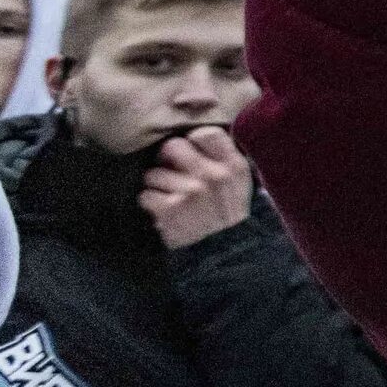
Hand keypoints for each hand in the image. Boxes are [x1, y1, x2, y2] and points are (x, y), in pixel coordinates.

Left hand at [139, 127, 255, 251]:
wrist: (226, 253)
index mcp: (234, 165)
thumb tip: (194, 137)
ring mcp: (190, 191)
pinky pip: (145, 195)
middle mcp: (213, 174)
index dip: (192, 141)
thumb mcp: (240, 182)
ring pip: (153, 174)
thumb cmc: (229, 213)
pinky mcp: (170, 209)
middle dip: (166, 159)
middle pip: (173, 146)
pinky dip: (151, 204)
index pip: (206, 133)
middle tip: (170, 171)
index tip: (190, 151)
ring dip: (157, 186)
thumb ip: (223, 157)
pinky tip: (164, 211)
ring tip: (170, 197)